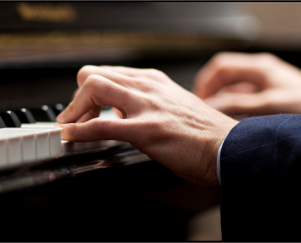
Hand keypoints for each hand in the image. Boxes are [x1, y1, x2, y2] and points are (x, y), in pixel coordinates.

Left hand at [56, 65, 237, 184]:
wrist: (228, 147)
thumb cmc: (204, 133)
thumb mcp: (173, 106)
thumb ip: (148, 104)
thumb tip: (122, 113)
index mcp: (153, 81)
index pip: (107, 73)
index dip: (88, 92)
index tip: (83, 110)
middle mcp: (147, 87)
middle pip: (93, 75)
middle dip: (76, 98)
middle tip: (76, 118)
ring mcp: (146, 106)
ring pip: (93, 88)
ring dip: (74, 110)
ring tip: (73, 127)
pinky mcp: (146, 129)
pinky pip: (101, 125)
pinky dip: (79, 131)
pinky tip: (72, 137)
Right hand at [194, 52, 300, 115]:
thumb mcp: (270, 105)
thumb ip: (240, 104)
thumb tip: (214, 105)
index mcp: (260, 68)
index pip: (221, 66)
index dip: (206, 82)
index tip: (198, 99)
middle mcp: (261, 72)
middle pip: (224, 75)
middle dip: (211, 90)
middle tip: (202, 107)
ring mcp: (265, 83)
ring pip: (233, 86)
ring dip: (222, 98)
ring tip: (214, 115)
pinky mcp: (269, 95)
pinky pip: (243, 96)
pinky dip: (234, 105)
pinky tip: (231, 119)